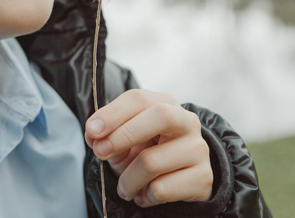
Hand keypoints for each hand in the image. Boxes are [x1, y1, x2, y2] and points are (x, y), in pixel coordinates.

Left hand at [85, 89, 212, 206]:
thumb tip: (93, 136)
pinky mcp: (203, 177)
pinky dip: (143, 196)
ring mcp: (198, 149)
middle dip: (123, 135)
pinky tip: (143, 194)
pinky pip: (161, 189)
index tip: (92, 130)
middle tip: (100, 153)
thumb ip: (106, 134)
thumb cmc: (146, 153)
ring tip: (123, 188)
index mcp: (165, 103)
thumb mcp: (123, 141)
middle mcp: (187, 121)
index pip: (139, 99)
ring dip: (127, 180)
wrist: (179, 182)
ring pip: (152, 162)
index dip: (112, 113)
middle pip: (160, 117)